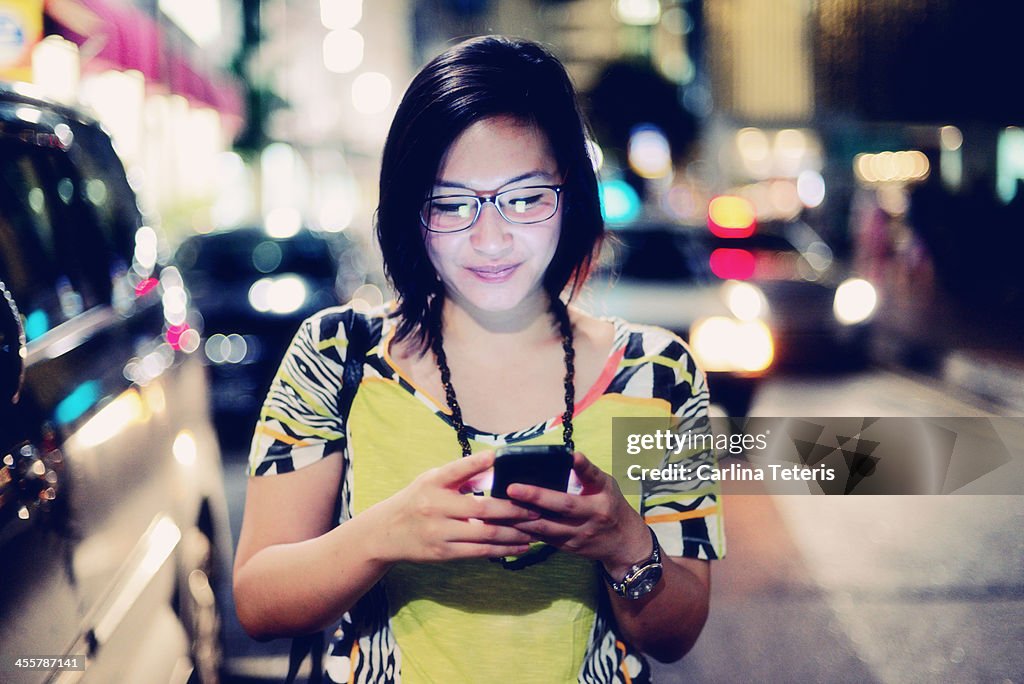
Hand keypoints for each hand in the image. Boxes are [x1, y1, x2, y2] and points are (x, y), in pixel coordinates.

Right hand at [371, 451, 537, 562]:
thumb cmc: (417, 500)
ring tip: (535, 530)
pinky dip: (503, 550)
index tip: (497, 456)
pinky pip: (479, 552)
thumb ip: (460, 475)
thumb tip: (494, 467)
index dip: (476, 462)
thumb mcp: (431, 480)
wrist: (386, 533)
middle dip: (513, 510)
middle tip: (536, 509)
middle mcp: (434, 506)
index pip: (456, 470)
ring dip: (514, 533)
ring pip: (485, 534)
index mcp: (433, 483)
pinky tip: (520, 546)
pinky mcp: (443, 553)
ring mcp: (439, 531)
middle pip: (482, 509)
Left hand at [507, 452, 652, 576]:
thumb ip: (588, 473)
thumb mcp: (607, 485)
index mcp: (600, 501)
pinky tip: (508, 522)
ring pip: (546, 528)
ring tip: (502, 507)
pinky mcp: (567, 547)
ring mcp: (578, 536)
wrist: (623, 543)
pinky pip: (543, 538)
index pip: (586, 484)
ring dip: (522, 518)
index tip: (564, 459)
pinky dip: (525, 530)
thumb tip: (568, 455)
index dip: (574, 472)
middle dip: (534, 498)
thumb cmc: (611, 506)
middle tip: (511, 488)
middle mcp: (590, 519)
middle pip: (561, 508)